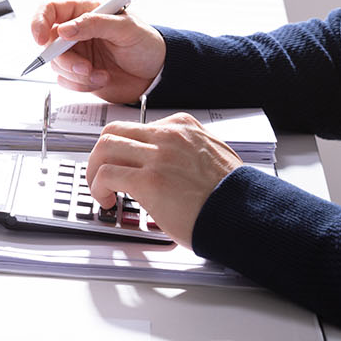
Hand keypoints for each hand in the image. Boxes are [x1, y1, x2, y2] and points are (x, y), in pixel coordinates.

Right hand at [29, 0, 166, 102]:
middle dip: (66, 59)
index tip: (40, 39)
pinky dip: (81, 85)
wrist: (157, 74)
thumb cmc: (146, 44)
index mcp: (85, 12)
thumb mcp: (126, 28)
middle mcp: (77, 32)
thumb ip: (95, 24)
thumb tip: (65, 29)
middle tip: (85, 67)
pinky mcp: (80, 74)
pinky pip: (66, 81)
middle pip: (50, 43)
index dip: (39, 22)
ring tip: (101, 75)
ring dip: (77, 75)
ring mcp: (77, 54)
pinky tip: (101, 79)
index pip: (51, 10)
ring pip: (57, 65)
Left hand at [84, 114, 241, 247]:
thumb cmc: (233, 195)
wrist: (245, 214)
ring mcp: (158, 155)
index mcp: (184, 127)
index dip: (124, 148)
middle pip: (115, 131)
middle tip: (100, 173)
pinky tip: (107, 202)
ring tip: (100, 189)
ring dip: (94, 170)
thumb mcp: (213, 157)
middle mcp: (169, 135)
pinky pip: (106, 174)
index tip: (120, 163)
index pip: (139, 127)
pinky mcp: (149, 180)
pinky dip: (98, 187)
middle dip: (100, 154)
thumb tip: (169, 168)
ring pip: (105, 148)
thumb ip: (187, 153)